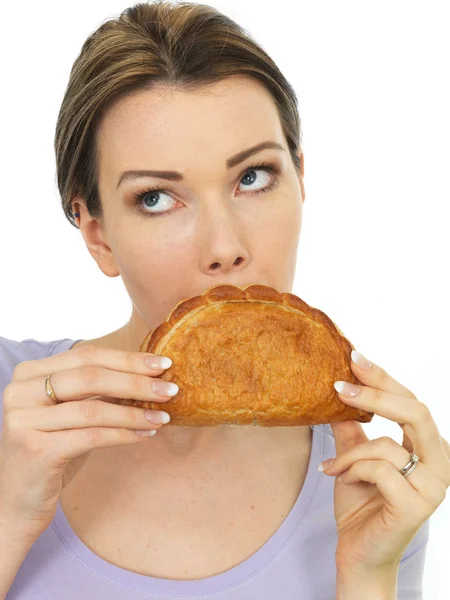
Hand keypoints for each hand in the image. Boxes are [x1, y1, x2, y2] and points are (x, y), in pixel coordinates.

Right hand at [0, 344, 176, 541]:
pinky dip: (124, 434)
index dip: (128, 358)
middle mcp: (21, 391)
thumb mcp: (73, 413)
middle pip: (90, 376)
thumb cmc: (53, 449)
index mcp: (30, 373)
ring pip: (93, 409)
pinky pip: (91, 436)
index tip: (163, 363)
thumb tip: (150, 375)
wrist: (18, 502)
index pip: (86, 355)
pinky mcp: (35, 450)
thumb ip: (100, 391)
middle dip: (136, 381)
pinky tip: (145, 435)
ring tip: (163, 416)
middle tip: (170, 388)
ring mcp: (23, 420)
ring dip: (135, 412)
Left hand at [319, 350, 449, 578]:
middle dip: (376, 393)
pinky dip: (351, 470)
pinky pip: (379, 470)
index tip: (354, 356)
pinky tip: (337, 478)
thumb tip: (339, 389)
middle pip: (416, 411)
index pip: (411, 401)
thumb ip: (352, 426)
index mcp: (427, 447)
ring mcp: (432, 487)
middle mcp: (439, 464)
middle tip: (341, 385)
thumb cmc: (361, 503)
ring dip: (349, 453)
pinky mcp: (416, 506)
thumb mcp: (353, 456)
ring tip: (331, 467)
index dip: (384, 377)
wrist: (358, 553)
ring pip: (387, 444)